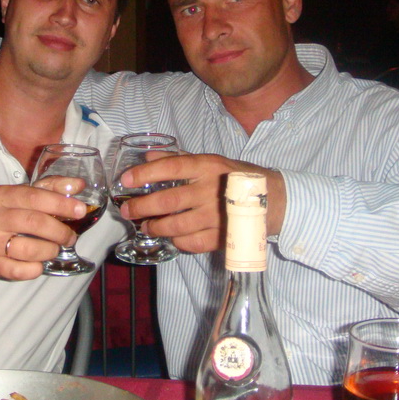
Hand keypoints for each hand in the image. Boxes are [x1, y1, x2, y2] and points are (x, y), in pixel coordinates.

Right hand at [0, 177, 82, 279]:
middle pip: (34, 223)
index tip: (81, 210)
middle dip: (60, 231)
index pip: (34, 197)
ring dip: (50, 250)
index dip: (61, 203)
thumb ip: (45, 188)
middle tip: (70, 236)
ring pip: (29, 249)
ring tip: (54, 249)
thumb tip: (78, 186)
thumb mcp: (11, 194)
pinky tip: (38, 263)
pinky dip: (35, 268)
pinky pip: (19, 270)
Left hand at [117, 153, 285, 252]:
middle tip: (127, 211)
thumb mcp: (211, 161)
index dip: (145, 174)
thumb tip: (148, 157)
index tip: (125, 181)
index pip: (171, 167)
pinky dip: (177, 241)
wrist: (272, 200)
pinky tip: (171, 236)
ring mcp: (217, 216)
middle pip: (168, 201)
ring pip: (176, 226)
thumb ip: (179, 159)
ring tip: (145, 226)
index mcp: (208, 166)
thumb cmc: (236, 177)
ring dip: (155, 227)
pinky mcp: (222, 237)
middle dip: (142, 207)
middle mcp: (210, 190)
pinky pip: (191, 243)